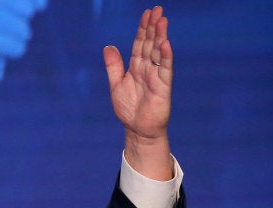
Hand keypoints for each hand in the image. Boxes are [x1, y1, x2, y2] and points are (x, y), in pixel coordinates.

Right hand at [0, 0, 46, 79]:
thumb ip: (13, 0)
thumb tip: (41, 5)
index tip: (40, 7)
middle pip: (15, 4)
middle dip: (25, 15)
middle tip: (23, 25)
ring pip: (12, 24)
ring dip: (22, 33)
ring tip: (21, 38)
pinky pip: (3, 44)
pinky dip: (15, 47)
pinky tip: (17, 49)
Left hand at [103, 6, 173, 179]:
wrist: (137, 129)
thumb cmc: (128, 108)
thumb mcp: (116, 84)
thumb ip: (113, 66)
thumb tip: (108, 46)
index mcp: (136, 67)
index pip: (140, 44)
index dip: (142, 29)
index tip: (146, 13)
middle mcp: (148, 69)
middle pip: (150, 44)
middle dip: (153, 27)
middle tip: (157, 10)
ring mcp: (156, 77)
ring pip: (158, 53)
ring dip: (160, 36)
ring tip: (162, 20)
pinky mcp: (163, 87)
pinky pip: (164, 69)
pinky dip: (165, 56)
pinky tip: (165, 43)